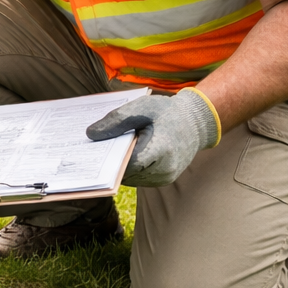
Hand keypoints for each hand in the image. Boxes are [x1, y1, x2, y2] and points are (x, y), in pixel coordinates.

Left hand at [85, 88, 219, 186]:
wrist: (196, 122)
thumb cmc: (167, 112)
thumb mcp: (141, 108)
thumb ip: (115, 121)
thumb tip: (90, 135)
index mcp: (161, 150)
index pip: (126, 163)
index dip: (107, 159)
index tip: (90, 151)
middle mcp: (165, 169)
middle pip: (126, 173)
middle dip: (109, 163)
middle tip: (91, 151)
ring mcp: (165, 177)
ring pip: (131, 178)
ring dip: (119, 167)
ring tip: (106, 151)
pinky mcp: (164, 180)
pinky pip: (139, 178)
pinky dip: (129, 168)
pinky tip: (122, 154)